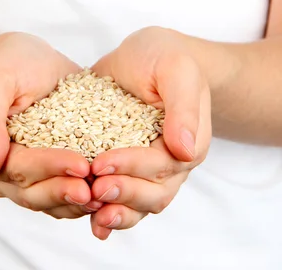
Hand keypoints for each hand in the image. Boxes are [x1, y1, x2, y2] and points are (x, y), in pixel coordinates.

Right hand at [0, 32, 92, 218]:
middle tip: (96, 190)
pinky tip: (111, 193)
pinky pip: (67, 194)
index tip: (81, 164)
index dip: (49, 168)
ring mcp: (30, 176)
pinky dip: (87, 197)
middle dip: (66, 191)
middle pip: (34, 193)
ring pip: (51, 201)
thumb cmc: (8, 65)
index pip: (17, 169)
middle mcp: (4, 173)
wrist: (28, 62)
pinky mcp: (53, 173)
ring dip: (78, 203)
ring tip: (108, 196)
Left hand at [89, 26, 211, 238]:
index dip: (132, 167)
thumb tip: (186, 149)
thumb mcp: (176, 68)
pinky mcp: (126, 168)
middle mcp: (172, 162)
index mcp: (189, 141)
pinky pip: (122, 199)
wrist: (147, 55)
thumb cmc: (164, 56)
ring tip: (93, 217)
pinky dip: (109, 214)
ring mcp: (148, 169)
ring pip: (139, 204)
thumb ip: (183, 106)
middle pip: (153, 193)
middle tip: (94, 189)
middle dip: (123, 194)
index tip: (102, 162)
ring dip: (117, 212)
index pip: (162, 165)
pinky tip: (92, 225)